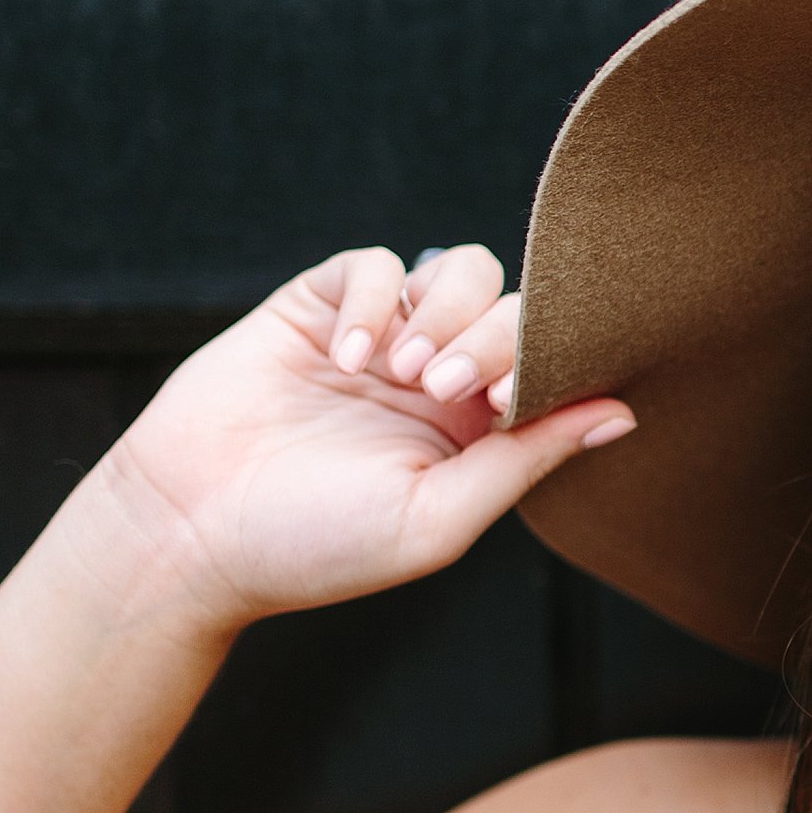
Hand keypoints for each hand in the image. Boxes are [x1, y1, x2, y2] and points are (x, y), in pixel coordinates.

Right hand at [73, 244, 631, 631]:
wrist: (188, 533)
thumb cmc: (314, 547)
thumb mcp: (438, 518)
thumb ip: (527, 459)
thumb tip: (622, 416)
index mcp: (479, 436)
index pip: (549, 366)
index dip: (543, 367)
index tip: (500, 406)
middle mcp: (440, 381)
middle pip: (514, 308)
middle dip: (491, 339)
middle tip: (441, 391)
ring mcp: (383, 340)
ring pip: (460, 271)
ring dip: (444, 312)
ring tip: (398, 374)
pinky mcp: (320, 308)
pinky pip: (378, 264)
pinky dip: (376, 300)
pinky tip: (346, 357)